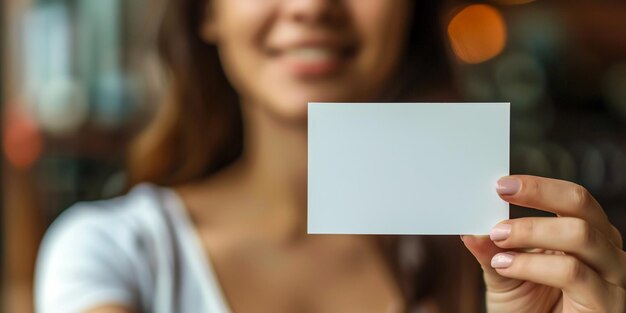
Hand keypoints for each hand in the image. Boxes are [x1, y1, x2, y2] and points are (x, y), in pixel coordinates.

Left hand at [462, 175, 625, 311]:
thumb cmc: (528, 309)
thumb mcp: (501, 272)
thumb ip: (490, 248)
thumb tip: (470, 225)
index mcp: (586, 235)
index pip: (572, 198)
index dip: (539, 186)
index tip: (501, 184)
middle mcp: (604, 250)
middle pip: (582, 205)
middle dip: (539, 195)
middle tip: (500, 194)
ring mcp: (610, 276)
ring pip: (580, 234)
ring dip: (531, 230)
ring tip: (498, 237)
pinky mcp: (606, 303)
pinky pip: (572, 272)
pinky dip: (533, 264)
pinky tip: (504, 266)